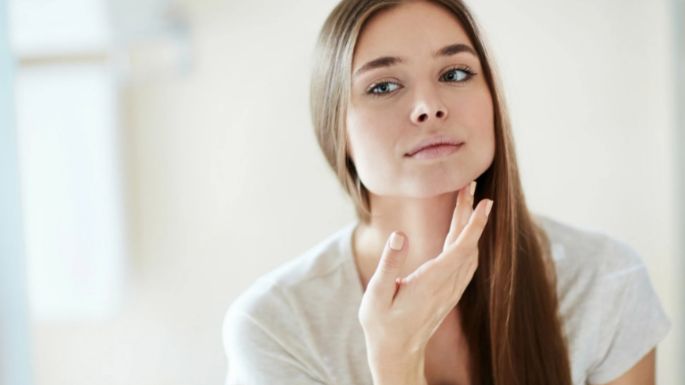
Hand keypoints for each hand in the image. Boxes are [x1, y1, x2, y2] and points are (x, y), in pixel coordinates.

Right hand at [358, 181, 492, 384]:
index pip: (459, 248)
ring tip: (467, 202)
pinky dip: (467, 242)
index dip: (474, 224)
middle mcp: (446, 285)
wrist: (396, 354)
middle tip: (472, 187)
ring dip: (469, 227)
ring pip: (468, 253)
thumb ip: (388, 264)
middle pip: (466, 244)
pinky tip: (463, 234)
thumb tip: (400, 235)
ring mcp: (450, 290)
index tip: (485, 203)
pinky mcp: (448, 293)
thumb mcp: (377, 295)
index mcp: (431, 281)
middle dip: (471, 214)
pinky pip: (465, 264)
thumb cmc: (382, 325)